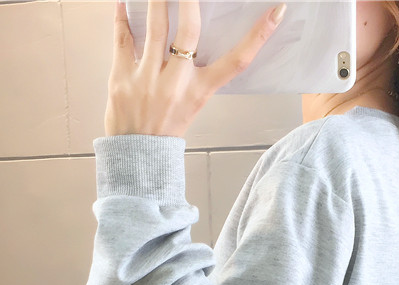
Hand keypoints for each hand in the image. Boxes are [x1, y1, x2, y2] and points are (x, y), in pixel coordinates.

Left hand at [105, 0, 285, 137]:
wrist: (137, 155)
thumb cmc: (165, 129)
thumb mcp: (192, 102)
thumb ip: (194, 73)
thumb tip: (190, 36)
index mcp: (199, 91)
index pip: (236, 61)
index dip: (258, 35)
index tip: (275, 11)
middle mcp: (176, 84)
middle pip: (189, 30)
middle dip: (188, 0)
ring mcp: (148, 80)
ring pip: (155, 26)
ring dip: (157, 0)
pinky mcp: (122, 78)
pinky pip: (122, 38)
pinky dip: (122, 16)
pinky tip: (123, 3)